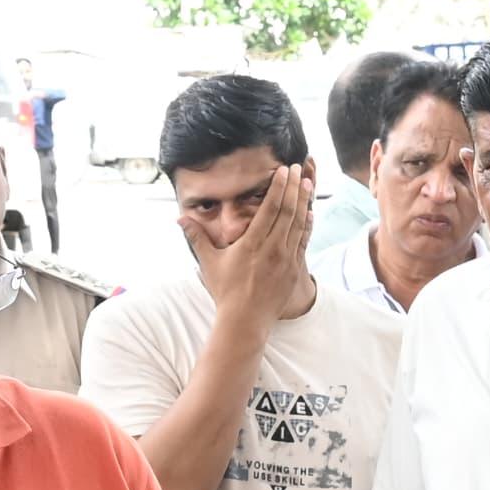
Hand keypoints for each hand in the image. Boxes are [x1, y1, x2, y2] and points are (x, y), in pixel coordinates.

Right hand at [189, 162, 316, 317]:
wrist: (245, 321)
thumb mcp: (209, 263)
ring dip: (303, 201)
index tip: (284, 170)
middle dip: (294, 187)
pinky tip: (309, 212)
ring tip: (307, 183)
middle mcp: (272, 249)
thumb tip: (179, 218)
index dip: (278, 187)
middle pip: (288, 211)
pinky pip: (304, 242)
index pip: (269, 209)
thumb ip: (196, 237)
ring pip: (299, 224)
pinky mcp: (294, 270)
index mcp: (251, 244)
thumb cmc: (225, 291)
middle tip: (298, 168)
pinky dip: (307, 225)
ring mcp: (286, 260)